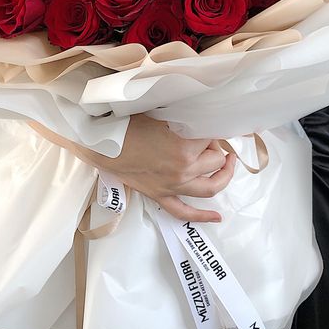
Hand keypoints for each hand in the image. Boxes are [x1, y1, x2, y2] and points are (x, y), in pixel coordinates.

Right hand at [28, 114, 235, 222]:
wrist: (101, 142)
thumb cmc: (127, 122)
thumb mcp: (161, 111)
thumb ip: (184, 114)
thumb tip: (204, 111)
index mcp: (184, 146)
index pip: (213, 137)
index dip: (211, 128)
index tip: (208, 121)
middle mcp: (183, 169)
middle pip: (215, 160)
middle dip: (214, 147)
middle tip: (205, 136)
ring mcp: (173, 186)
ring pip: (210, 186)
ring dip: (223, 174)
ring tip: (227, 163)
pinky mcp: (161, 196)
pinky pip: (185, 212)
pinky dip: (203, 216)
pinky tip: (217, 217)